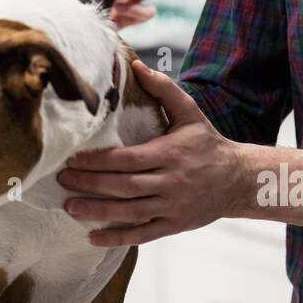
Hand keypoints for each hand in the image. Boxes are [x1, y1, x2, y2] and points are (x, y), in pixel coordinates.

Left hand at [57, 60, 246, 245]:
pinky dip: (118, 238)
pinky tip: (93, 237)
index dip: (98, 160)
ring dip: (97, 211)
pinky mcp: (175, 225)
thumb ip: (164, 89)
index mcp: (170, 153)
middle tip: (62, 179)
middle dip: (90, 184)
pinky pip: (143, 234)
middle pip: (124, 186)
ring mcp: (173, 206)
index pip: (128, 159)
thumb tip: (136, 65)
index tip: (73, 158)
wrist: (240, 180)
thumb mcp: (190, 112)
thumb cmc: (208, 143)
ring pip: (130, 212)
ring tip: (70, 206)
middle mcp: (171, 181)